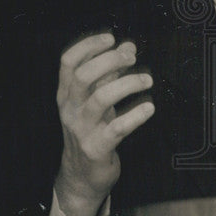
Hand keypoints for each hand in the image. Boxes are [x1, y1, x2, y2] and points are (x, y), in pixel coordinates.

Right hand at [54, 33, 154, 215]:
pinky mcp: (97, 148)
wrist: (82, 177)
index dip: (88, 46)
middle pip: (83, 76)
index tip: (110, 38)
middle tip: (132, 56)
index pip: (67, 62)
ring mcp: (81, 130)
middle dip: (110, 61)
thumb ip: (110, 73)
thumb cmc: (92, 131)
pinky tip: (149, 107)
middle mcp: (70, 109)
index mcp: (66, 94)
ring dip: (127, 84)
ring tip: (147, 80)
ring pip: (100, 99)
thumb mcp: (97, 100)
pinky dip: (135, 115)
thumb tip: (128, 47)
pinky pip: (116, 128)